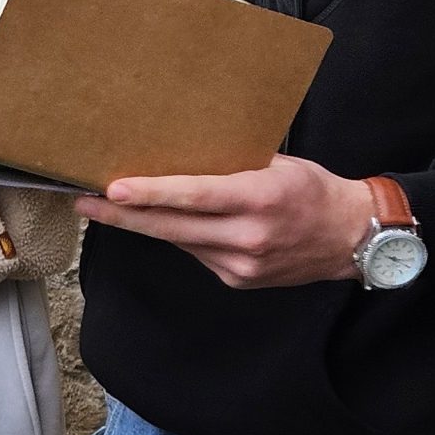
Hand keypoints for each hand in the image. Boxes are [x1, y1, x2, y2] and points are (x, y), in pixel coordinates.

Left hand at [75, 154, 379, 288]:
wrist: (352, 238)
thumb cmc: (313, 190)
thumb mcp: (277, 164)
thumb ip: (231, 164)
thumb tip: (177, 155)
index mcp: (260, 199)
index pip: (195, 197)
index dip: (151, 194)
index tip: (113, 189)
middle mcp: (249, 237)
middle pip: (171, 227)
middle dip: (122, 215)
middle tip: (82, 202)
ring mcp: (241, 265)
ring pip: (178, 241)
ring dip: (144, 224)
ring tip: (107, 206)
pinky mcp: (237, 280)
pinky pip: (195, 252)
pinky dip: (177, 235)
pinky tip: (163, 221)